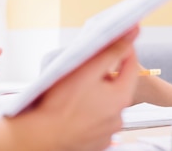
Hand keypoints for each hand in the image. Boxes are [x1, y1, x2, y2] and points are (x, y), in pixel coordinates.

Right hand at [10, 26, 139, 150]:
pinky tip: (74, 111)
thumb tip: (132, 31)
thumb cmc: (58, 105)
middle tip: (84, 71)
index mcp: (121, 97)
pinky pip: (97, 121)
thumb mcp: (86, 69)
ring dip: (96, 95)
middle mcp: (119, 117)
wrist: (39, 139)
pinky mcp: (97, 142)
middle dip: (104, 75)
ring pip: (106, 104)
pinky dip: (90, 113)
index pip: (132, 64)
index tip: (109, 43)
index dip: (121, 49)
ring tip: (74, 94)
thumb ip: (111, 49)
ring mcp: (108, 132)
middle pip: (118, 85)